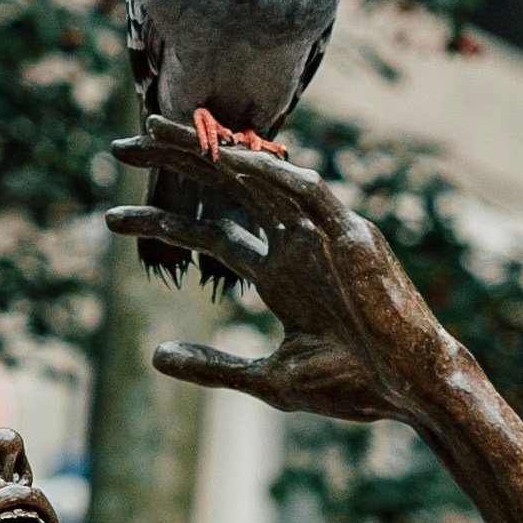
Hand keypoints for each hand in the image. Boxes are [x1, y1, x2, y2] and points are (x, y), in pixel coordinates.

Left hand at [104, 118, 457, 422]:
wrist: (411, 391)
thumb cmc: (351, 387)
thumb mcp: (266, 378)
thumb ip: (211, 366)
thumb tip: (153, 355)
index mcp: (279, 272)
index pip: (210, 234)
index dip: (163, 221)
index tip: (111, 217)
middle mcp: (297, 243)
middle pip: (226, 188)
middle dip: (173, 164)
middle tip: (118, 147)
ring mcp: (325, 233)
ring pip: (260, 175)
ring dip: (210, 150)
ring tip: (158, 131)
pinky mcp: (353, 234)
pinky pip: (309, 192)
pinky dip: (272, 172)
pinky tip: (230, 156)